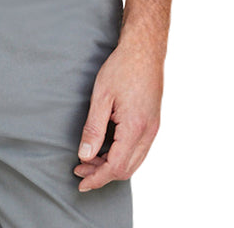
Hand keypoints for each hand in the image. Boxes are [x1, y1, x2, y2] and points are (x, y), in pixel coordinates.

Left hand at [73, 34, 163, 190]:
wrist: (145, 49)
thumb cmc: (122, 67)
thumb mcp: (101, 96)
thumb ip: (93, 128)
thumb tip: (85, 155)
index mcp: (135, 127)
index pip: (116, 167)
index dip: (97, 178)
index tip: (81, 183)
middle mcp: (149, 132)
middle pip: (126, 169)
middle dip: (102, 174)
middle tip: (79, 169)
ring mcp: (154, 128)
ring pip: (134, 162)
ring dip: (112, 166)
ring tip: (89, 160)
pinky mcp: (153, 123)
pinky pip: (139, 150)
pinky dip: (122, 156)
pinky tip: (106, 148)